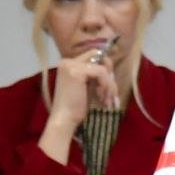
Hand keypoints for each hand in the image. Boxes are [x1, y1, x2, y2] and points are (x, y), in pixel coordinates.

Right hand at [38, 49, 120, 163]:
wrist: (64, 119)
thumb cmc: (76, 107)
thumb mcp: (88, 87)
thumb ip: (96, 76)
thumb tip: (110, 66)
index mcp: (68, 64)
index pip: (93, 55)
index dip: (105, 68)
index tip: (109, 88)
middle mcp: (67, 61)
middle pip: (99, 57)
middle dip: (108, 75)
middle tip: (110, 94)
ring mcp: (71, 65)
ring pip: (103, 68)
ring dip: (109, 85)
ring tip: (106, 101)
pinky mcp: (77, 72)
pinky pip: (101, 73)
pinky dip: (107, 86)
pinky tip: (102, 99)